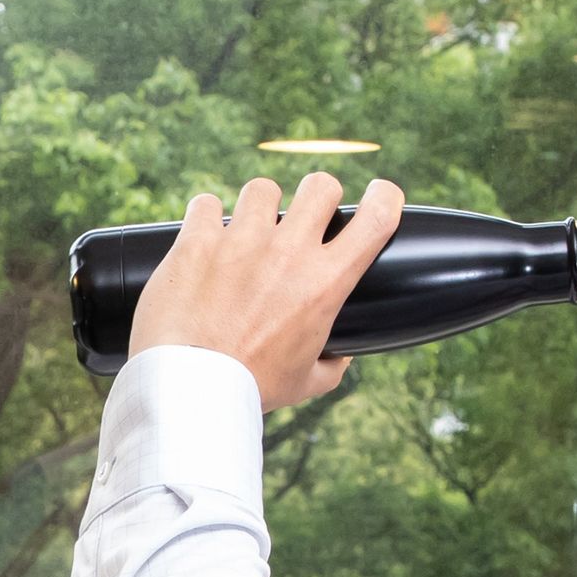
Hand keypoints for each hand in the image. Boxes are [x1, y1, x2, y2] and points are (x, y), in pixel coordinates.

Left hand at [127, 171, 405, 410]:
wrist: (191, 390)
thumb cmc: (250, 389)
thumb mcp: (305, 384)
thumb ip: (331, 365)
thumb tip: (341, 355)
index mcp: (324, 283)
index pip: (376, 217)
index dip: (385, 197)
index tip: (380, 196)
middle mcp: (287, 252)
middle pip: (321, 186)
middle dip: (319, 196)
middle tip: (304, 218)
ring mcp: (240, 241)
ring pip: (262, 189)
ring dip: (259, 206)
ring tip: (246, 230)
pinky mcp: (196, 241)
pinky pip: (206, 204)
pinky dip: (206, 216)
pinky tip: (204, 236)